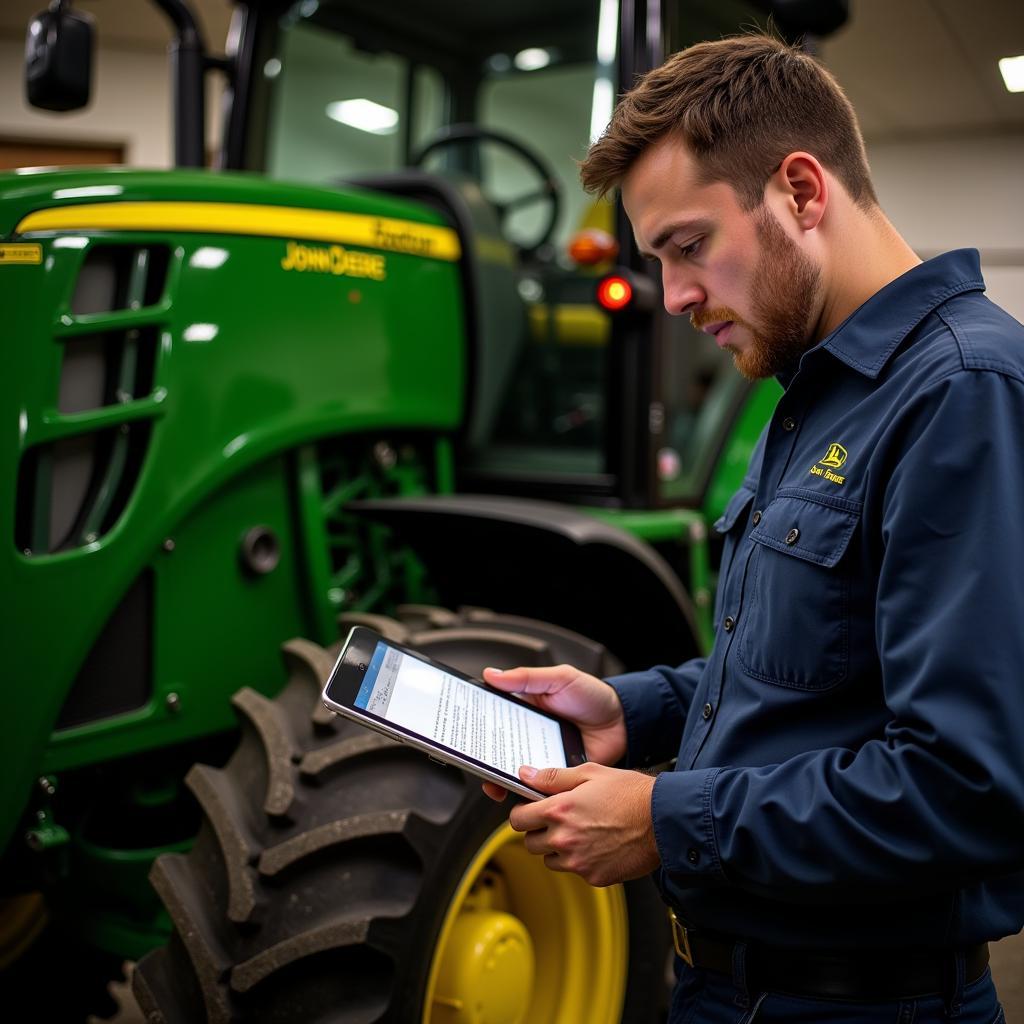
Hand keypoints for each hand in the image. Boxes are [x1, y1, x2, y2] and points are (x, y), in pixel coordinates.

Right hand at [480, 663, 628, 801]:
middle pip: (495, 750)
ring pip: (512, 771)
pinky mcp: (555, 776)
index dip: (475, 727)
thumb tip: (491, 674)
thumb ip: (526, 677)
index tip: (462, 733)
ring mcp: (540, 757)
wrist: (624, 722)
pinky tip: (522, 790)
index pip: (491, 719)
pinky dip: (526, 791)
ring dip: (500, 779)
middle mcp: (528, 735)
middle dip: (481, 759)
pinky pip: (536, 786)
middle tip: (474, 762)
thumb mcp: (559, 678)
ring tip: (495, 782)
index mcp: (524, 710)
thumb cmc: (593, 696)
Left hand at [508, 763, 659, 886]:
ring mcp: (578, 862)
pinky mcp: (594, 877)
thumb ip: (553, 777)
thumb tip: (525, 774)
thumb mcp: (590, 773)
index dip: (523, 813)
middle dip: (539, 832)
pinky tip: (598, 844)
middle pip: (530, 843)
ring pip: (550, 860)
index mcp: (558, 810)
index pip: (517, 820)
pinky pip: (575, 871)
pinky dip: (581, 861)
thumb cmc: (630, 793)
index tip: (532, 810)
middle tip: (560, 820)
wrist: (663, 820)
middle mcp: (564, 839)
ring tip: (582, 832)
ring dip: (558, 849)